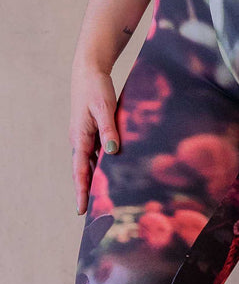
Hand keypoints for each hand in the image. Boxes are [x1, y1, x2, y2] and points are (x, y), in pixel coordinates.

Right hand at [69, 64, 119, 215]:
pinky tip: (111, 169)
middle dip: (88, 190)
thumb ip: (108, 130)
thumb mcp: (104, 107)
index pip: (80, 171)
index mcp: (80, 138)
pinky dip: (101, 163)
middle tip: (95, 213)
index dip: (82, 191)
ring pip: (90, 162)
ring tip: (103, 198)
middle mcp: (80, 140)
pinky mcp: (91, 130)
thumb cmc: (96, 87)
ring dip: (95, 178)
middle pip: (84, 171)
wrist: (89, 70)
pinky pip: (95, 151)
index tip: (81, 211)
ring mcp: (85, 135)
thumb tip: (112, 152)